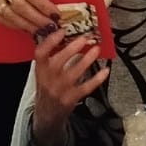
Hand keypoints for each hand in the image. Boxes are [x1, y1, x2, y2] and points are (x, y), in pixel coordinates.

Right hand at [0, 0, 56, 32]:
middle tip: (51, 26)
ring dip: (28, 26)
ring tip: (41, 30)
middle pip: (21, 7)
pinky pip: (1, 18)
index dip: (44, 6)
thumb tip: (50, 2)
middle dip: (38, 19)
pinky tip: (25, 28)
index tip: (56, 14)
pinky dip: (15, 25)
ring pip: (11, 16)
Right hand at [30, 26, 108, 145]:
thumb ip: (50, 56)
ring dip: (87, 60)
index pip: (40, 53)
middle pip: (59, 61)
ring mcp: (60, 90)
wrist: (47, 114)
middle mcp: (48, 79)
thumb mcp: (42, 72)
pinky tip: (105, 70)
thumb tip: (66, 35)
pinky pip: (86, 87)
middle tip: (84, 38)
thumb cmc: (47, 88)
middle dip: (72, 48)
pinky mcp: (71, 98)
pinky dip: (97, 78)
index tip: (62, 31)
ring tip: (96, 50)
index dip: (50, 41)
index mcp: (40, 70)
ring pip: (75, 72)